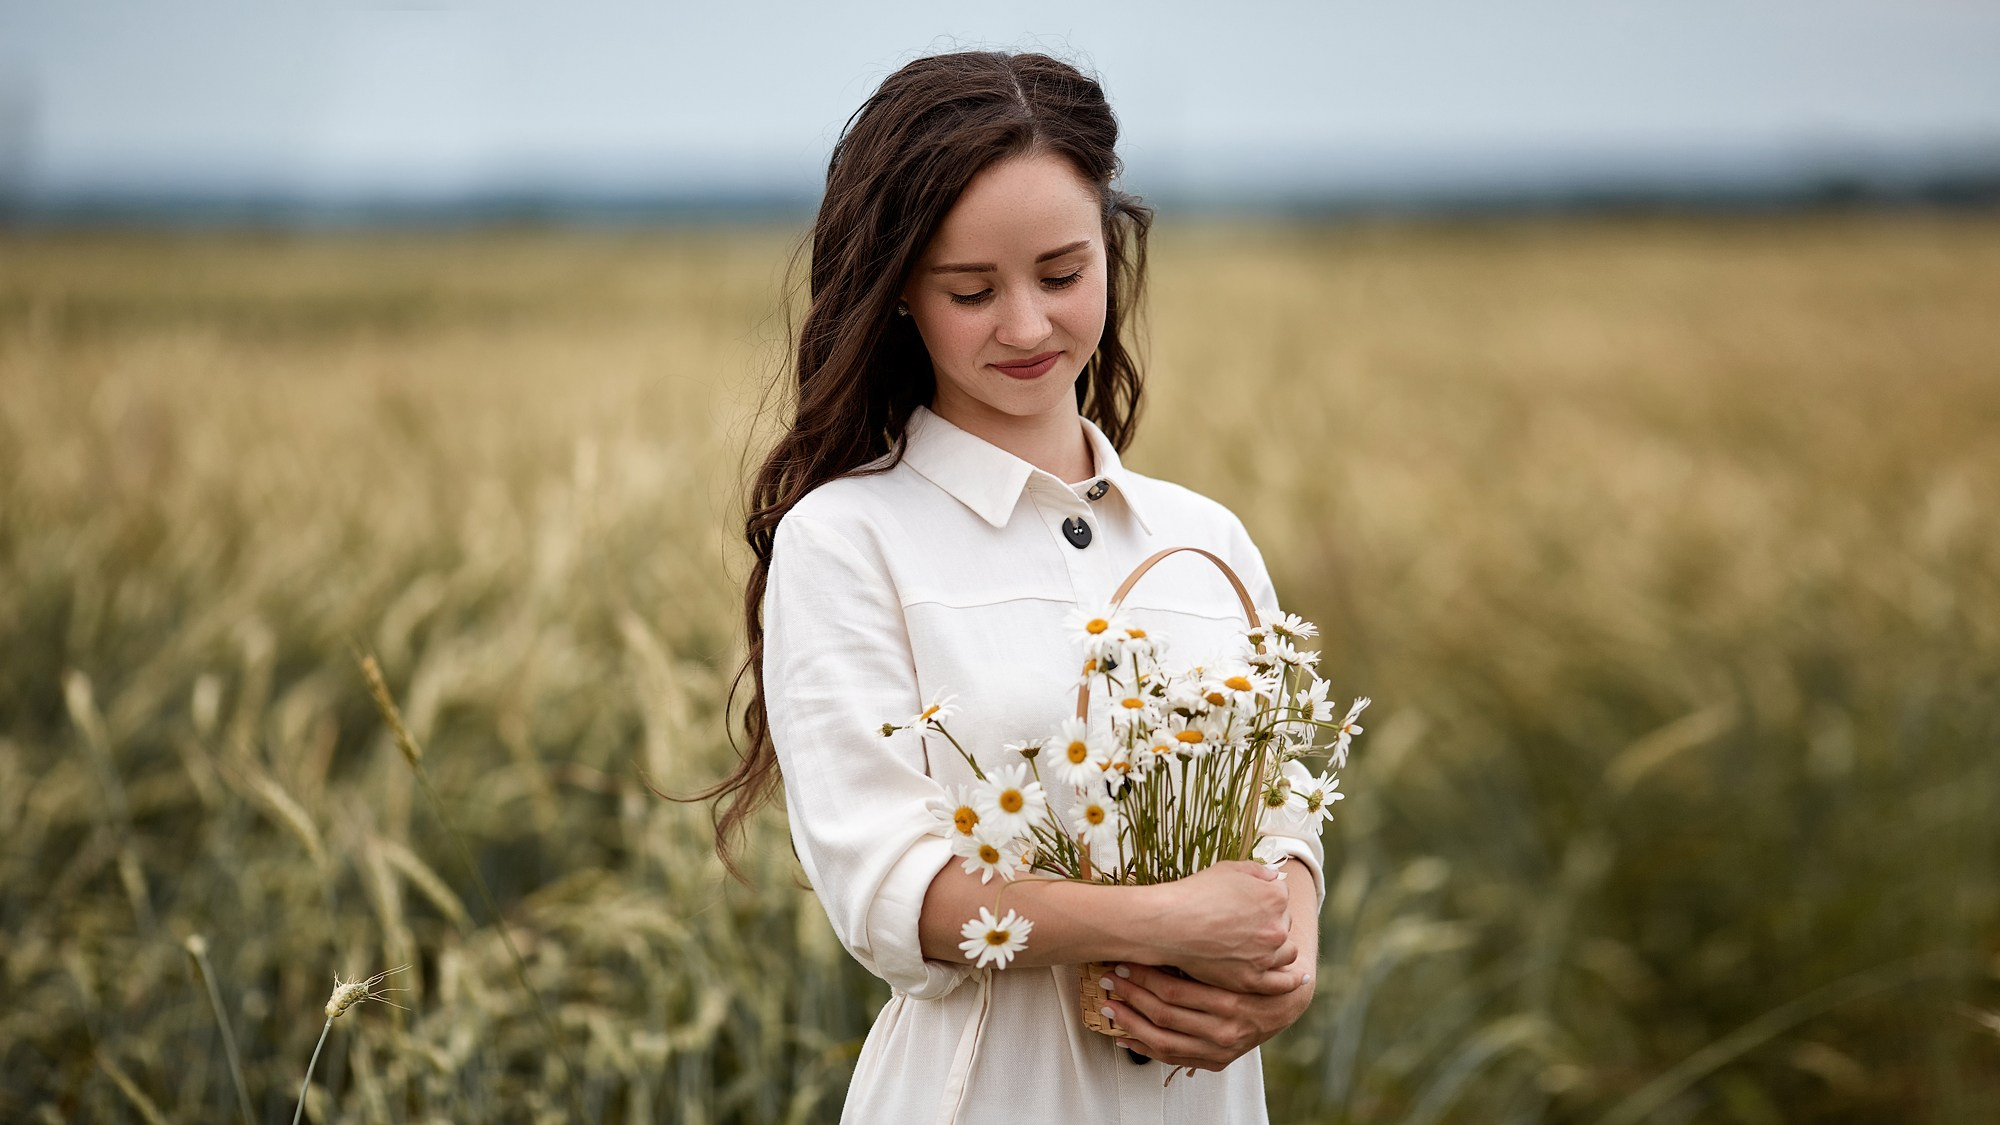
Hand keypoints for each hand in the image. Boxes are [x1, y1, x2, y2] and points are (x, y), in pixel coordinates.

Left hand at [1096, 961, 1315, 1071]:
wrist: (1283, 1002)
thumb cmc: (1253, 970)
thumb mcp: (1238, 954)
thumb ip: (1208, 945)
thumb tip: (1162, 917)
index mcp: (1231, 1000)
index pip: (1176, 990)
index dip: (1143, 976)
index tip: (1121, 961)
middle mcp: (1225, 1029)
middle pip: (1165, 1014)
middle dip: (1131, 995)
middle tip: (1107, 978)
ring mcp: (1219, 1049)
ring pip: (1163, 1040)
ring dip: (1130, 1023)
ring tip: (1108, 1005)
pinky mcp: (1215, 1061)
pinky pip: (1172, 1058)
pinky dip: (1144, 1048)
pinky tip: (1123, 1037)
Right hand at [1144, 861, 1298, 993]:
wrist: (1170, 924)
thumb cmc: (1195, 893)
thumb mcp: (1228, 869)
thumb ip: (1258, 871)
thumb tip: (1276, 877)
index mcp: (1275, 896)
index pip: (1281, 895)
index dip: (1263, 897)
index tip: (1248, 902)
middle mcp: (1277, 927)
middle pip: (1285, 924)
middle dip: (1270, 922)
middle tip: (1246, 923)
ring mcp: (1266, 956)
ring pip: (1287, 952)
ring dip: (1279, 948)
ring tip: (1264, 947)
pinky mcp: (1252, 980)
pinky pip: (1282, 984)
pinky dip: (1293, 981)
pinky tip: (1300, 978)